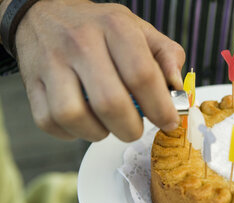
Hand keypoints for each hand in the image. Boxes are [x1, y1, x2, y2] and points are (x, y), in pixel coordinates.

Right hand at [11, 0, 184, 141]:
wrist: (45, 16)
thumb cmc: (99, 28)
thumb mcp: (139, 29)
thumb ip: (167, 55)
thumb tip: (177, 91)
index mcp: (114, 27)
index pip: (142, 75)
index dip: (160, 108)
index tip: (169, 122)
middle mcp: (81, 43)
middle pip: (110, 103)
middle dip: (131, 129)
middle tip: (135, 129)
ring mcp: (51, 64)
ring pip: (74, 116)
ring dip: (98, 133)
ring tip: (107, 124)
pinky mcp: (31, 83)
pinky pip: (50, 122)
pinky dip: (72, 132)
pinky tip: (85, 121)